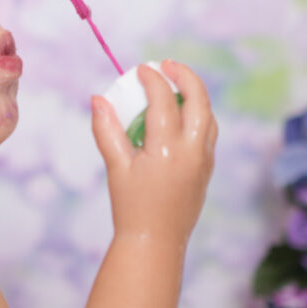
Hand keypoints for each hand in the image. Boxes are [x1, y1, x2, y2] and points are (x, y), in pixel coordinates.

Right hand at [91, 61, 216, 244]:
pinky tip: (181, 114)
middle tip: (168, 65)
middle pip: (199, 100)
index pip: (163, 101)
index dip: (153, 79)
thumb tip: (97, 98)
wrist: (155, 242)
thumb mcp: (115, 167)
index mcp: (167, 149)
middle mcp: (191, 151)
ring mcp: (203, 161)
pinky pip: (209, 133)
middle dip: (185, 76)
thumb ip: (106, 130)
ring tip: (176, 85)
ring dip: (195, 95)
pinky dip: (198, 115)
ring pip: (209, 116)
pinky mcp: (207, 170)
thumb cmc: (131, 206)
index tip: (141, 70)